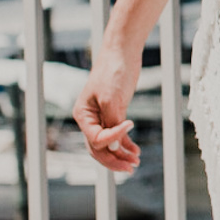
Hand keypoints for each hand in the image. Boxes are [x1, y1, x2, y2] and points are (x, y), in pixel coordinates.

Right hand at [75, 45, 141, 172]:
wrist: (122, 52)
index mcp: (83, 115)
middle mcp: (89, 119)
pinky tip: (136, 151)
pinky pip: (116, 136)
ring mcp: (101, 117)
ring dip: (121, 155)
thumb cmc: (114, 71)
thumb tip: (114, 148)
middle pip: (98, 148)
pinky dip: (125, 144)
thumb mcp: (112, 98)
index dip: (113, 138)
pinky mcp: (114, 114)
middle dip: (114, 159)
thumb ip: (111, 124)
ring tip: (136, 162)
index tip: (130, 124)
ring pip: (108, 145)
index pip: (96, 139)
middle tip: (131, 167)